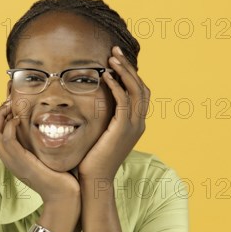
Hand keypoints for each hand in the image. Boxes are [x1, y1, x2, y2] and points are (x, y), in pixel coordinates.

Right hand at [0, 99, 80, 208]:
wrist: (64, 197)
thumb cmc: (58, 176)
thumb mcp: (43, 155)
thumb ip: (37, 143)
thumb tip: (42, 123)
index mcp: (10, 157)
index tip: (10, 105)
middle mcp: (7, 159)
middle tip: (9, 103)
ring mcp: (13, 161)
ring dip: (1, 115)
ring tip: (12, 107)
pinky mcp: (22, 162)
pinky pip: (8, 140)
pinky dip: (10, 126)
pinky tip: (19, 120)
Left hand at [77, 46, 150, 180]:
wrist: (95, 180)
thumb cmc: (92, 158)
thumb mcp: (100, 134)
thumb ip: (102, 118)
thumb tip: (89, 102)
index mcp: (135, 123)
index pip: (140, 92)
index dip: (131, 73)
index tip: (117, 59)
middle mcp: (138, 123)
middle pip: (141, 87)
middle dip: (128, 66)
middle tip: (115, 50)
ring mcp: (132, 127)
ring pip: (135, 91)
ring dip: (124, 71)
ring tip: (111, 58)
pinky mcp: (122, 130)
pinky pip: (123, 101)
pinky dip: (116, 86)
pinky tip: (105, 76)